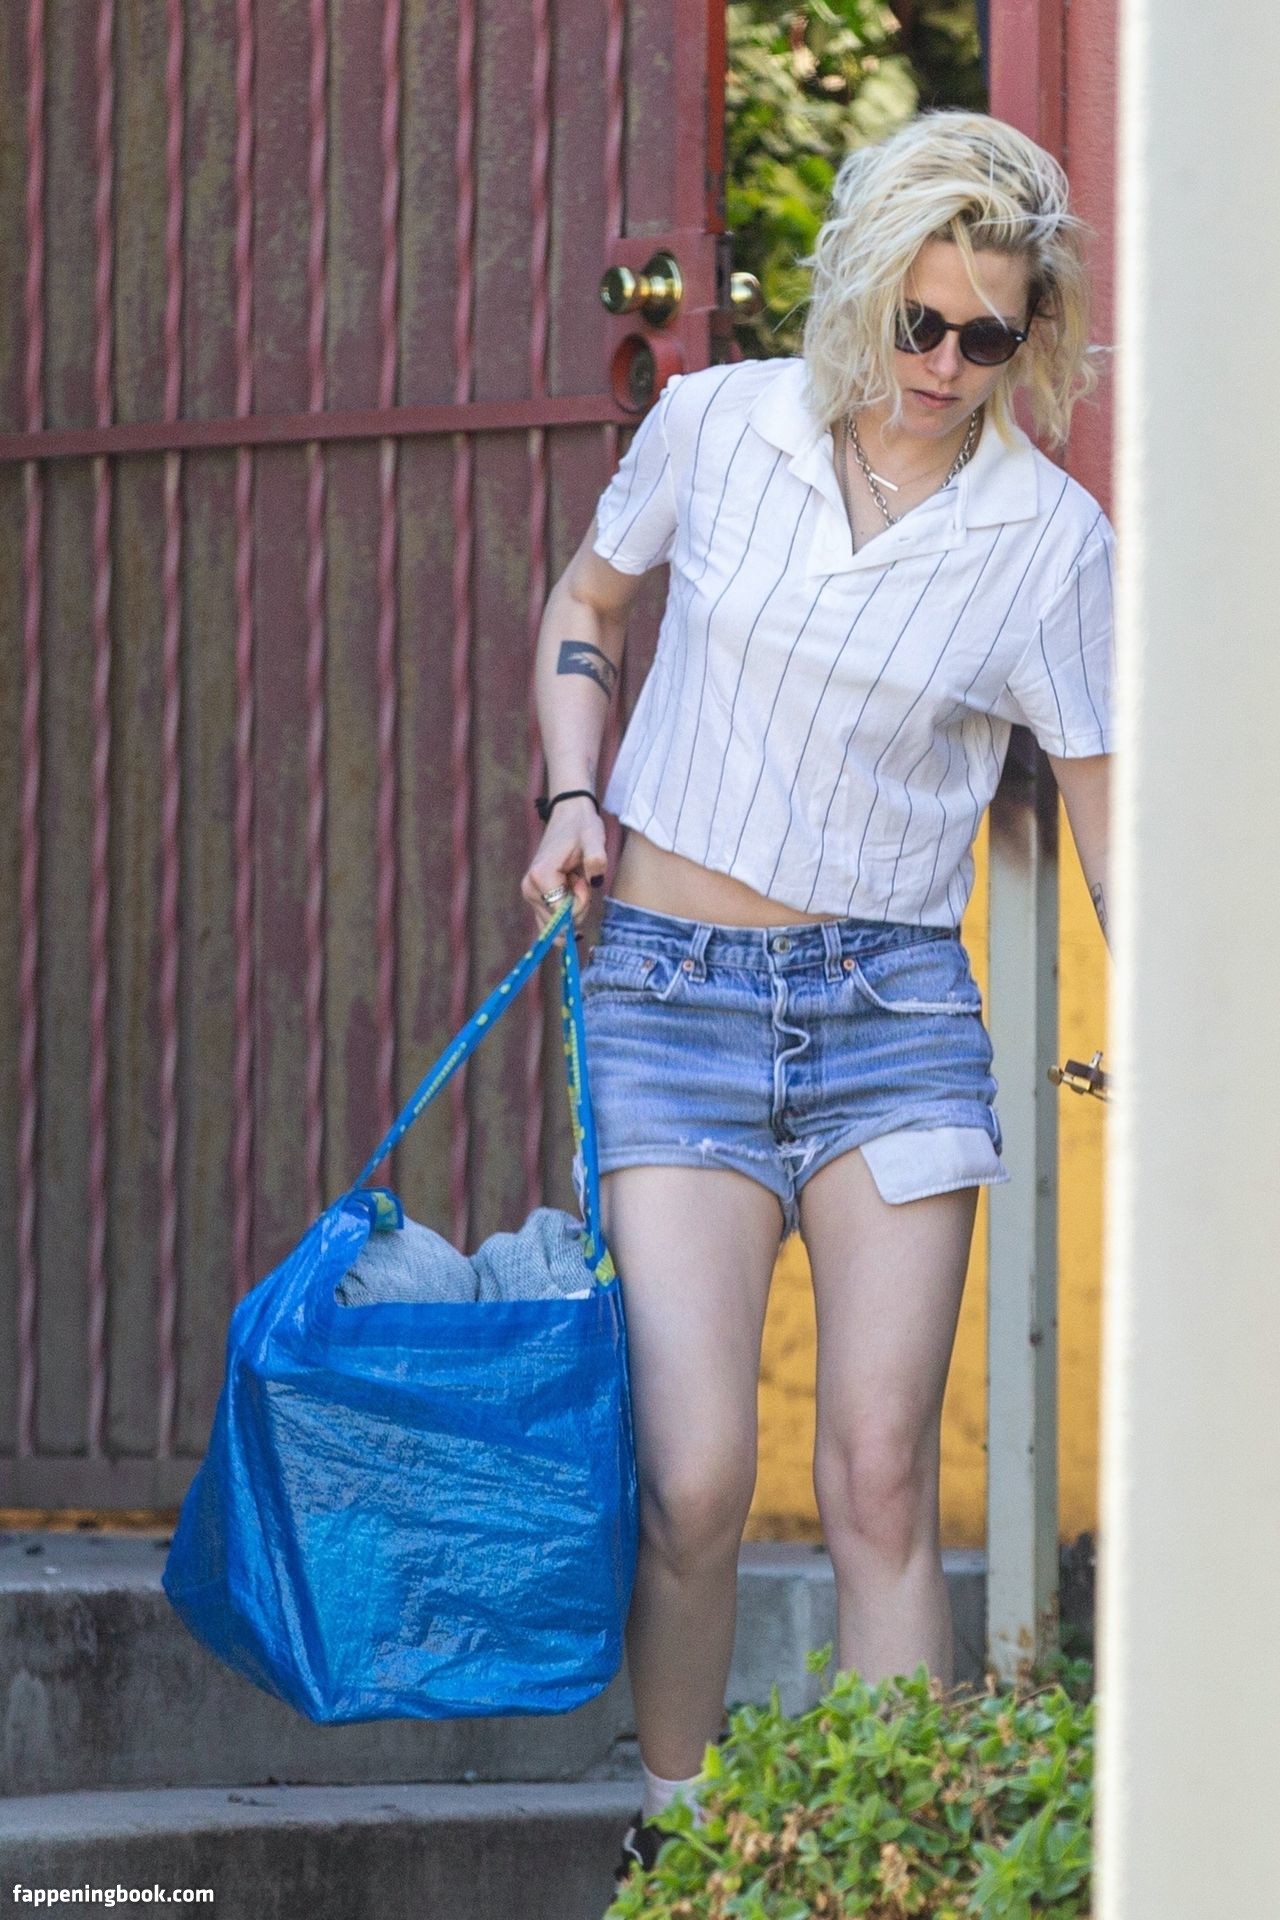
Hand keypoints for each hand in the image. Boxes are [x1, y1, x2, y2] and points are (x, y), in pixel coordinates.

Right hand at [520, 798, 607, 944]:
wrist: (568, 816)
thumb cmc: (582, 827)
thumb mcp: (594, 839)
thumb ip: (596, 858)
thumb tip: (595, 881)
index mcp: (541, 876)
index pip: (564, 914)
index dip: (581, 902)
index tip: (582, 879)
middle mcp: (530, 888)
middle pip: (560, 922)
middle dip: (578, 905)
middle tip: (579, 877)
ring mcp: (529, 895)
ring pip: (557, 924)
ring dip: (573, 907)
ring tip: (574, 880)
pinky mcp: (534, 898)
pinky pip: (552, 921)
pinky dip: (567, 912)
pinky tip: (571, 892)